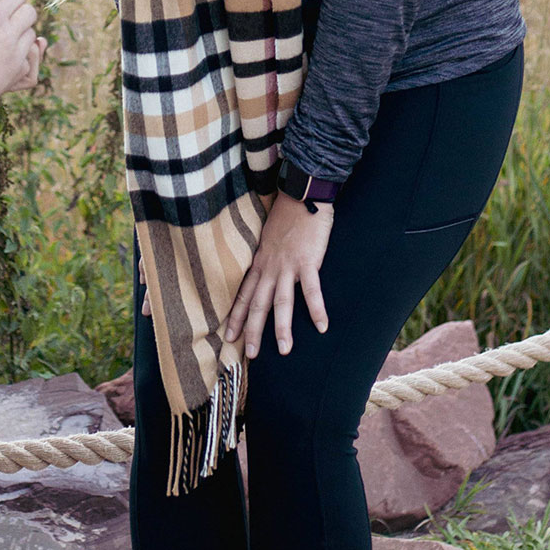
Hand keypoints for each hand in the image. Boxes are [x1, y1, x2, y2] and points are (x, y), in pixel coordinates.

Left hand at [222, 193, 333, 358]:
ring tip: (283, 351)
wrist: (302, 195)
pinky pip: (312, 290)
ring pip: (282, 302)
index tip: (228, 337)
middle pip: (258, 304)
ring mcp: (288, 265)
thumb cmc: (287, 216)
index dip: (235, 317)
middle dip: (252, 330)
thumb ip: (266, 258)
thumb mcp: (268, 239)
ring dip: (281, 328)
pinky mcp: (308, 261)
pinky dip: (316, 309)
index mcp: (260, 263)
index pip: (243, 294)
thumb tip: (265, 273)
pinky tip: (321, 326)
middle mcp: (270, 267)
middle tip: (249, 354)